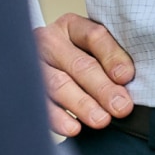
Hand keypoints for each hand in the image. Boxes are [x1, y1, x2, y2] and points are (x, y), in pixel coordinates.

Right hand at [38, 14, 136, 136]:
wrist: (46, 64)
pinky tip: (73, 128)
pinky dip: (58, 118)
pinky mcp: (26, 89)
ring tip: (101, 120)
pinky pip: (42, 104)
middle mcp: (51, 42)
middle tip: (120, 107)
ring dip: (82, 104)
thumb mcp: (94, 50)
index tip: (126, 77)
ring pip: (58, 84)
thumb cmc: (81, 58)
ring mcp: (36, 65)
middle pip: (78, 64)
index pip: (94, 36)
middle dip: (102, 88)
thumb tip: (128, 85)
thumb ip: (111, 61)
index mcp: (72, 27)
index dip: (111, 57)